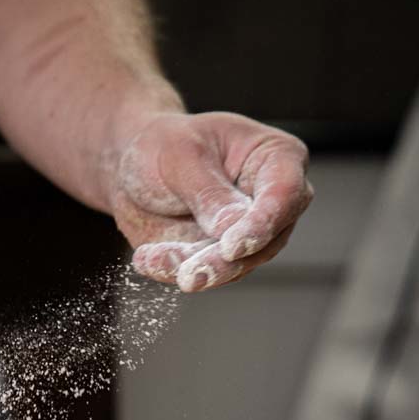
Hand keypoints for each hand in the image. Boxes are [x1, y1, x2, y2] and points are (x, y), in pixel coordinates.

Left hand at [109, 111, 312, 291]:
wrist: (132, 166)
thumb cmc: (164, 145)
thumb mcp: (181, 156)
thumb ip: (208, 192)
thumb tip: (232, 226)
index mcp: (277, 157)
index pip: (285, 193)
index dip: (262, 223)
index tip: (232, 246)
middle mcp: (271, 200)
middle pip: (267, 240)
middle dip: (225, 261)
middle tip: (191, 274)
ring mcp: (248, 232)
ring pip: (237, 265)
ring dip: (196, 270)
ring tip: (155, 260)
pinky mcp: (220, 256)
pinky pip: (205, 273)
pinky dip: (174, 270)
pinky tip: (146, 258)